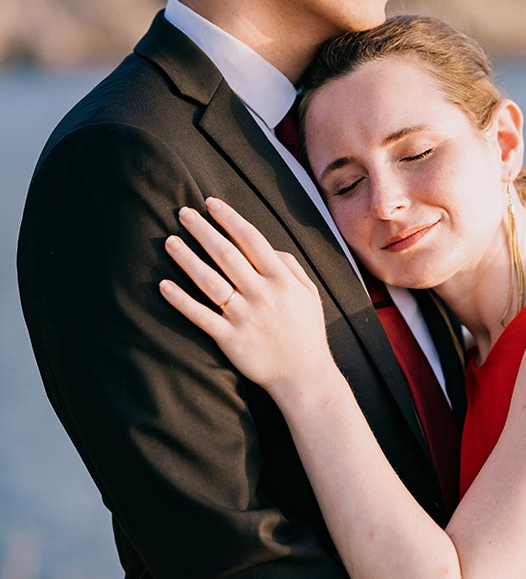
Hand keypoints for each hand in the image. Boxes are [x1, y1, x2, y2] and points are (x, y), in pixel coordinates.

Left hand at [160, 197, 332, 399]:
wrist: (303, 376)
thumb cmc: (306, 331)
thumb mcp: (308, 293)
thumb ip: (289, 265)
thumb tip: (264, 245)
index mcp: (281, 280)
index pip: (251, 239)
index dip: (229, 218)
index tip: (211, 203)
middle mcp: (262, 295)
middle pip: (226, 255)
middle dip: (203, 231)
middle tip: (183, 213)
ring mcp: (244, 317)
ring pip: (210, 282)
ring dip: (187, 259)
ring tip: (170, 242)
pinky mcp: (230, 339)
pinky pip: (201, 316)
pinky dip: (181, 301)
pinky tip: (163, 285)